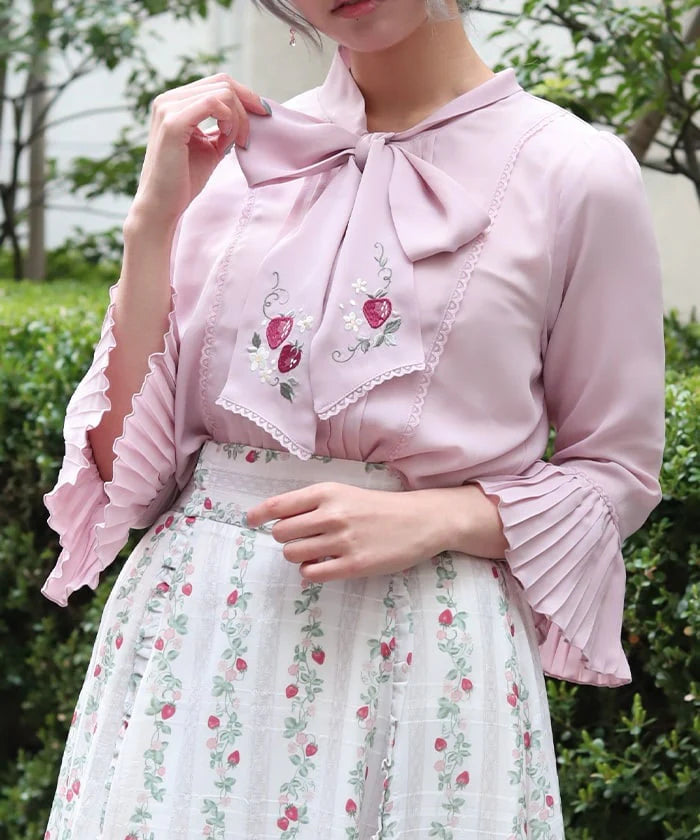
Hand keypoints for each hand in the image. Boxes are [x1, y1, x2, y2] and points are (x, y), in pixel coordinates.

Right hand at [130, 73, 270, 230]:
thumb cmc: (184, 180)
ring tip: (237, 143)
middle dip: (246, 107)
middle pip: (223, 83)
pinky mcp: (173, 123)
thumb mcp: (210, 147)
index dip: (245, 96)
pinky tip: (228, 140)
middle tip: (250, 137)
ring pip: (222, 93)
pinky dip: (230, 121)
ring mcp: (168, 108)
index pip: (217, 84)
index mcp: (175, 102)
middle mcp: (168, 99)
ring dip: (239, 119)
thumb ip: (224, 128)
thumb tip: (247, 116)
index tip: (263, 115)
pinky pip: (213, 104)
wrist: (163, 205)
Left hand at [245, 483, 447, 582]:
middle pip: (281, 533)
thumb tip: (275, 520)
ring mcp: (342, 541)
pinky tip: (321, 566)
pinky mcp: (354, 565)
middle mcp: (332, 514)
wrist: (420, 521)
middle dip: (284, 539)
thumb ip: (312, 504)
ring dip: (297, 556)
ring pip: (293, 554)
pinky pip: (312, 574)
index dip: (258, 514)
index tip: (250, 521)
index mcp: (327, 493)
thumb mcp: (344, 493)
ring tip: (313, 553)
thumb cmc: (378, 507)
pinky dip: (310, 572)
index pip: (278, 505)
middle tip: (299, 539)